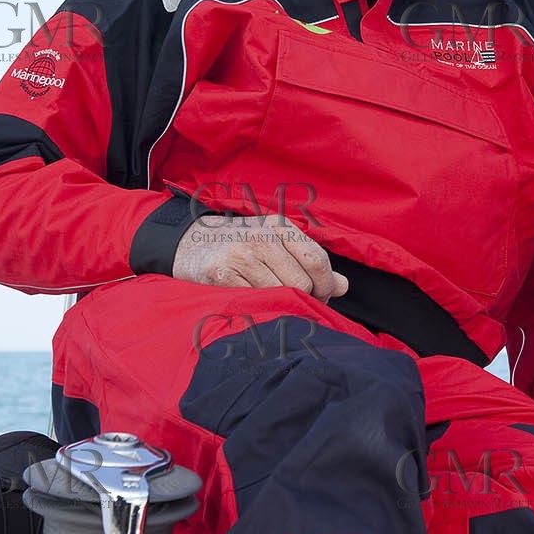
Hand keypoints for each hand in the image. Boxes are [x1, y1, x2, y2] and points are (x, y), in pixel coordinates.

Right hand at [172, 214, 347, 300]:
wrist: (190, 243)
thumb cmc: (242, 246)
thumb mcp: (277, 244)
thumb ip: (310, 263)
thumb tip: (343, 285)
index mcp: (281, 227)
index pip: (317, 260)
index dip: (325, 285)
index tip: (322, 297)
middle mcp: (263, 237)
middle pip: (301, 283)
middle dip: (303, 299)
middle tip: (292, 302)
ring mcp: (241, 254)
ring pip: (278, 295)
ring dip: (277, 304)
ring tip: (266, 299)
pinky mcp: (221, 273)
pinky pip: (253, 301)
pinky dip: (255, 306)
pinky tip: (248, 299)